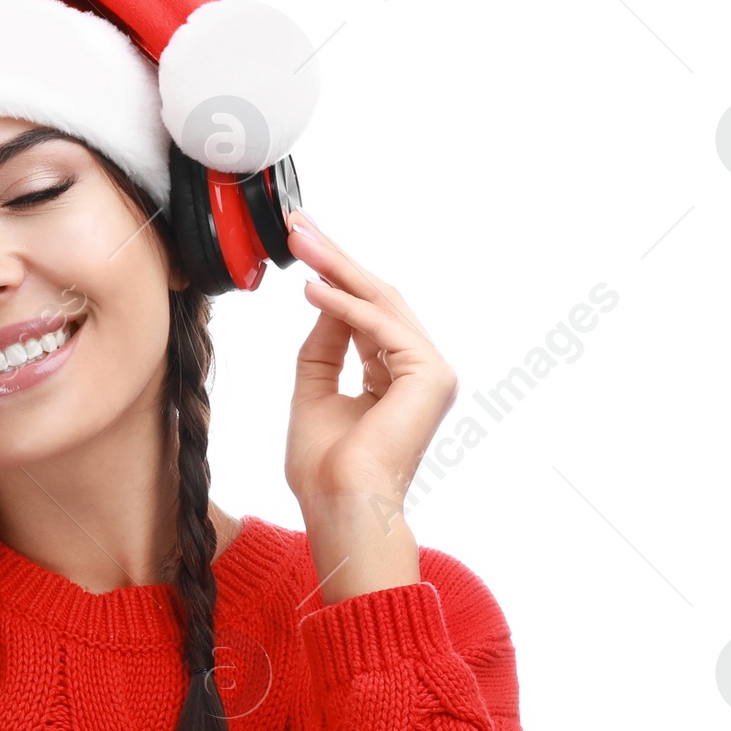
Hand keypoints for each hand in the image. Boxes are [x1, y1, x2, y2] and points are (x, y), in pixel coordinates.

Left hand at [283, 208, 458, 601]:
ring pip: (381, 303)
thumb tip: (323, 296)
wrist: (340, 506)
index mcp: (396, 375)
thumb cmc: (324, 466)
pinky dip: (344, 305)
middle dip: (336, 258)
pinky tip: (312, 288)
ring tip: (301, 243)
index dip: (334, 274)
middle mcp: (419, 369)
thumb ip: (324, 344)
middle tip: (299, 224)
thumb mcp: (314, 389)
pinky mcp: (429, 375)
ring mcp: (430, 371)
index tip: (302, 243)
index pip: (366, 311)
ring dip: (338, 269)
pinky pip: (380, 327)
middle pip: (377, 298)